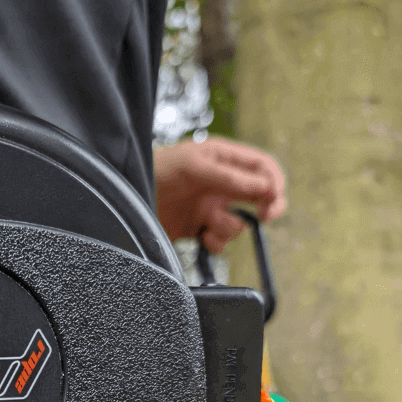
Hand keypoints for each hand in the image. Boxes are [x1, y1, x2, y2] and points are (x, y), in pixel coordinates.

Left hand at [154, 137, 285, 252]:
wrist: (127, 197)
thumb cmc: (157, 170)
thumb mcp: (194, 167)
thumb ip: (230, 177)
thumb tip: (266, 187)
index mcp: (223, 159)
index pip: (262, 167)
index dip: (274, 182)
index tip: (274, 198)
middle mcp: (221, 183)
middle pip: (259, 196)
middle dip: (267, 207)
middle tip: (267, 216)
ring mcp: (210, 207)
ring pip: (239, 223)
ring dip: (229, 227)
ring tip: (209, 224)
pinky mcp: (198, 228)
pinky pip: (221, 240)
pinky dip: (216, 242)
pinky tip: (202, 237)